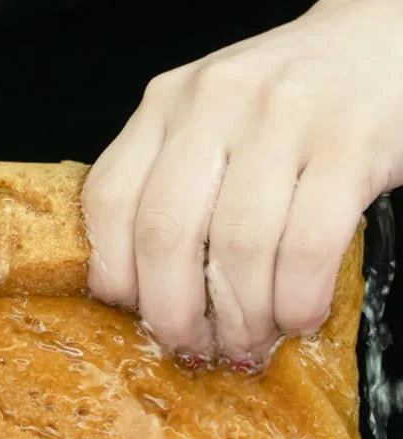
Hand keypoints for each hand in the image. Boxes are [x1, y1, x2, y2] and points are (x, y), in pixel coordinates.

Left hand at [82, 0, 402, 365]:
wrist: (380, 46)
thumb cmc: (283, 109)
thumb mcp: (206, 130)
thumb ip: (167, 187)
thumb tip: (143, 295)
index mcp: (164, 105)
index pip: (109, 202)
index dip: (116, 276)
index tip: (137, 315)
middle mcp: (214, 102)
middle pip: (165, 234)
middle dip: (174, 313)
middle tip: (193, 345)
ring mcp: (283, 116)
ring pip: (238, 247)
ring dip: (241, 317)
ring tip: (249, 341)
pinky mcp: (350, 140)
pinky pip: (308, 246)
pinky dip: (297, 300)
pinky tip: (298, 317)